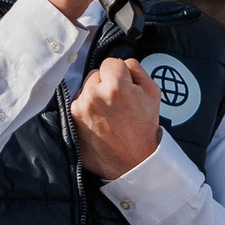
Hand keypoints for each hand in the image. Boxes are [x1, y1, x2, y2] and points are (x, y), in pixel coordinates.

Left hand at [72, 57, 162, 177]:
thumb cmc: (144, 128)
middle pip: (95, 73)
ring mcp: (80, 107)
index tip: (124, 86)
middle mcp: (94, 94)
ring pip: (85, 88)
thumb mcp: (153, 93)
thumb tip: (123, 62)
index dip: (120, 73)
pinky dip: (86, 108)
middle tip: (117, 102)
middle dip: (105, 83)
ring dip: (94, 95)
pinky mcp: (71, 120)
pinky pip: (78, 103)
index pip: (111, 62)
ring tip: (108, 113)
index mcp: (115, 86)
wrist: (132, 162)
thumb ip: (137, 69)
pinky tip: (98, 121)